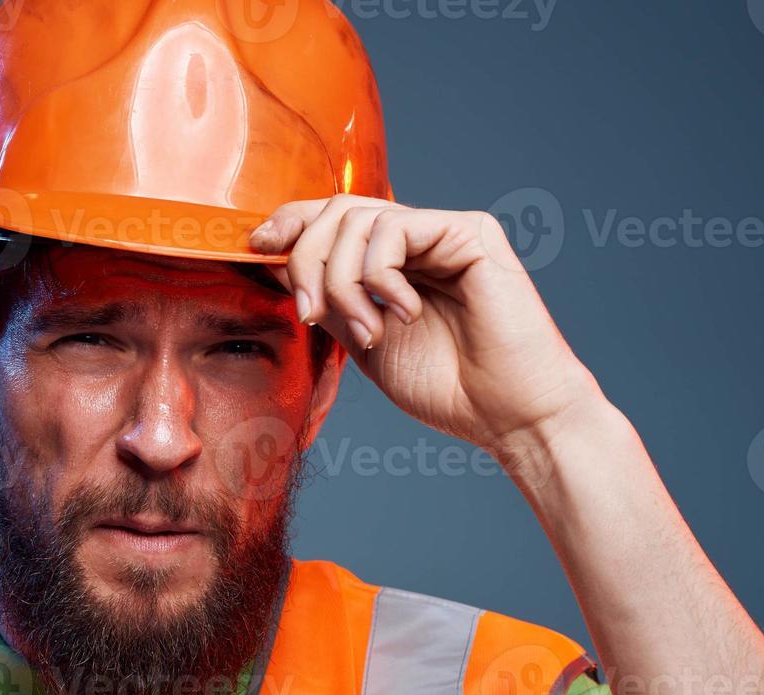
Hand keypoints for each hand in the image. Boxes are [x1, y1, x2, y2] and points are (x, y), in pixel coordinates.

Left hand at [249, 195, 604, 460]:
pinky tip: (403, 313)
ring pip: (359, 219)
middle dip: (306, 261)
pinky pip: (397, 230)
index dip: (289, 222)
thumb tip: (273, 262)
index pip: (330, 219)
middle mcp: (417, 238)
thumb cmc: (446, 387)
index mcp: (391, 261)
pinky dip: (382, 276)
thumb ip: (326, 299)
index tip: (256, 246)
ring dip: (343, 280)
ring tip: (367, 330)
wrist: (507, 415)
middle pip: (335, 211)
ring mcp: (444, 232)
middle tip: (310, 315)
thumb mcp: (361, 340)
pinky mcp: (471, 233)